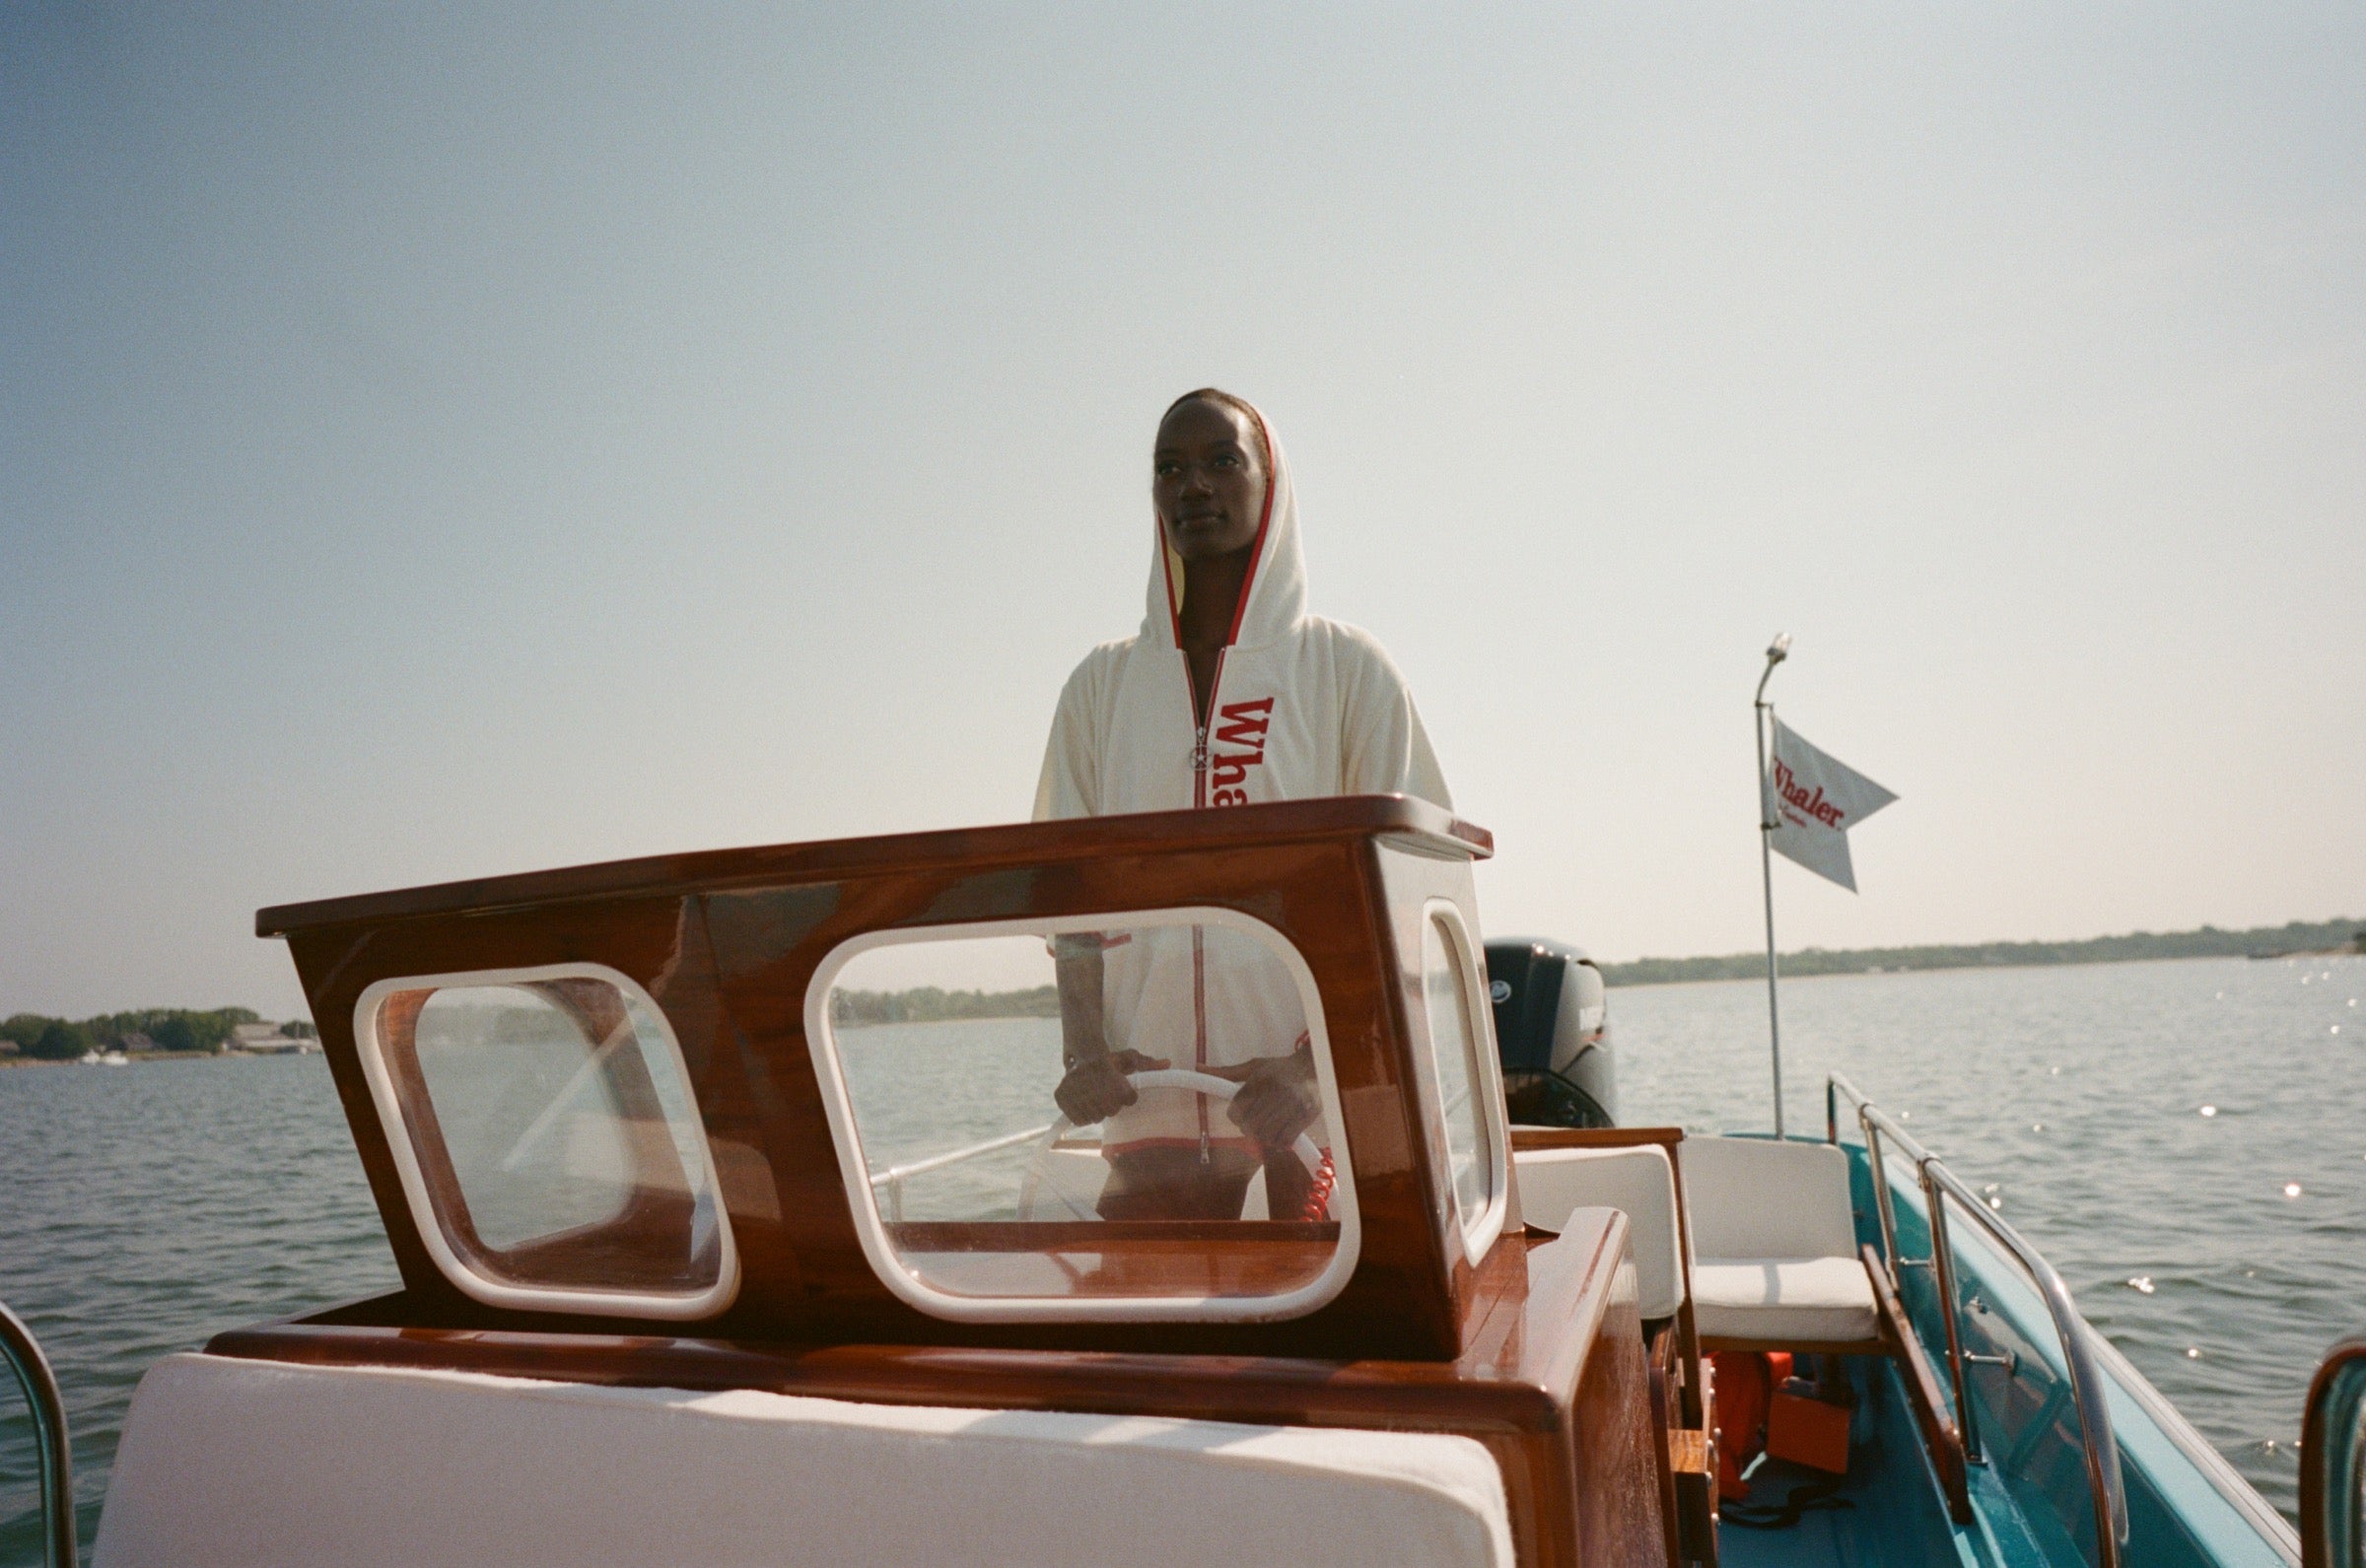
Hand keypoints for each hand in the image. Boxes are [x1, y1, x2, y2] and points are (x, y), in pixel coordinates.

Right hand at [1054, 1049, 1169, 1124]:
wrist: (1082, 1055)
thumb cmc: (1110, 1061)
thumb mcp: (1128, 1058)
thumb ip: (1147, 1063)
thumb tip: (1168, 1064)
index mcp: (1106, 1069)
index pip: (1128, 1098)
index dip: (1128, 1096)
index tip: (1124, 1090)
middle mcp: (1087, 1079)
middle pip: (1111, 1110)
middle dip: (1112, 1106)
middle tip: (1109, 1096)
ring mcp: (1072, 1088)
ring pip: (1095, 1117)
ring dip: (1098, 1112)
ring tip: (1097, 1100)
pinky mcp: (1060, 1096)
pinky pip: (1079, 1121)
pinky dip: (1084, 1117)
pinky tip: (1086, 1106)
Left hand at [1227, 1048, 1318, 1149]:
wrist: (1314, 1066)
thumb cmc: (1279, 1068)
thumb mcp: (1253, 1066)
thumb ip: (1226, 1072)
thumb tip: (1198, 1067)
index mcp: (1261, 1078)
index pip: (1238, 1106)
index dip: (1234, 1115)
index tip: (1238, 1115)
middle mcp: (1277, 1091)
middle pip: (1251, 1124)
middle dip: (1248, 1128)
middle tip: (1252, 1125)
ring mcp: (1293, 1105)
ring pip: (1267, 1135)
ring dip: (1263, 1137)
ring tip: (1266, 1130)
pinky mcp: (1306, 1115)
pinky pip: (1285, 1140)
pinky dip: (1279, 1142)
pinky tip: (1279, 1135)